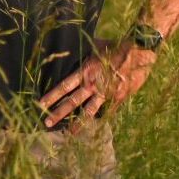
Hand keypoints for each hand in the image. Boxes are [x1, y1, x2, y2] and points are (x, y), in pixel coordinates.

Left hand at [39, 37, 156, 130]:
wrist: (139, 52)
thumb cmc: (118, 46)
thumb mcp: (98, 45)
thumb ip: (87, 51)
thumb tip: (76, 44)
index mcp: (85, 72)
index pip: (64, 86)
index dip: (51, 96)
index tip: (40, 104)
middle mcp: (93, 85)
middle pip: (72, 102)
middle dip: (58, 113)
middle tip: (46, 123)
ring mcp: (105, 94)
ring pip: (88, 111)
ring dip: (77, 123)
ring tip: (69, 133)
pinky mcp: (118, 98)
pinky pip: (108, 111)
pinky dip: (101, 118)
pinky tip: (95, 126)